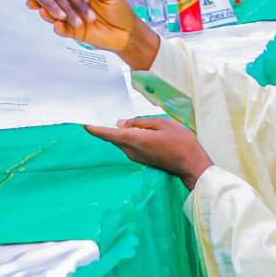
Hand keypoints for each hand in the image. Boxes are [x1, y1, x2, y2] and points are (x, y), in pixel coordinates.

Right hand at [29, 0, 159, 68]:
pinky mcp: (77, 34)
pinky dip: (59, 28)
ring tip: (41, 10)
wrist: (128, 31)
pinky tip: (55, 25)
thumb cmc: (120, 10)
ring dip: (48, 14)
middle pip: (56, 3)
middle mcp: (74, 7)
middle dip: (43, 1)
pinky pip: (65, 31)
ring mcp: (74, 20)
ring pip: (57, 17)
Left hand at [85, 117, 213, 189]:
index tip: (83, 123)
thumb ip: (139, 123)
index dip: (95, 129)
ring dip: (116, 131)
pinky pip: (128, 145)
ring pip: (121, 141)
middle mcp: (132, 151)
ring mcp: (136, 157)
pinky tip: (129, 127)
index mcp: (135, 140)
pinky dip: (125, 136)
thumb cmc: (180, 141)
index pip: (109, 134)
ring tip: (113, 116)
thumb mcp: (161, 123)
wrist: (192, 164)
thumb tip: (121, 124)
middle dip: (104, 127)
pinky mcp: (142, 158)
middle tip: (97, 112)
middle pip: (113, 137)